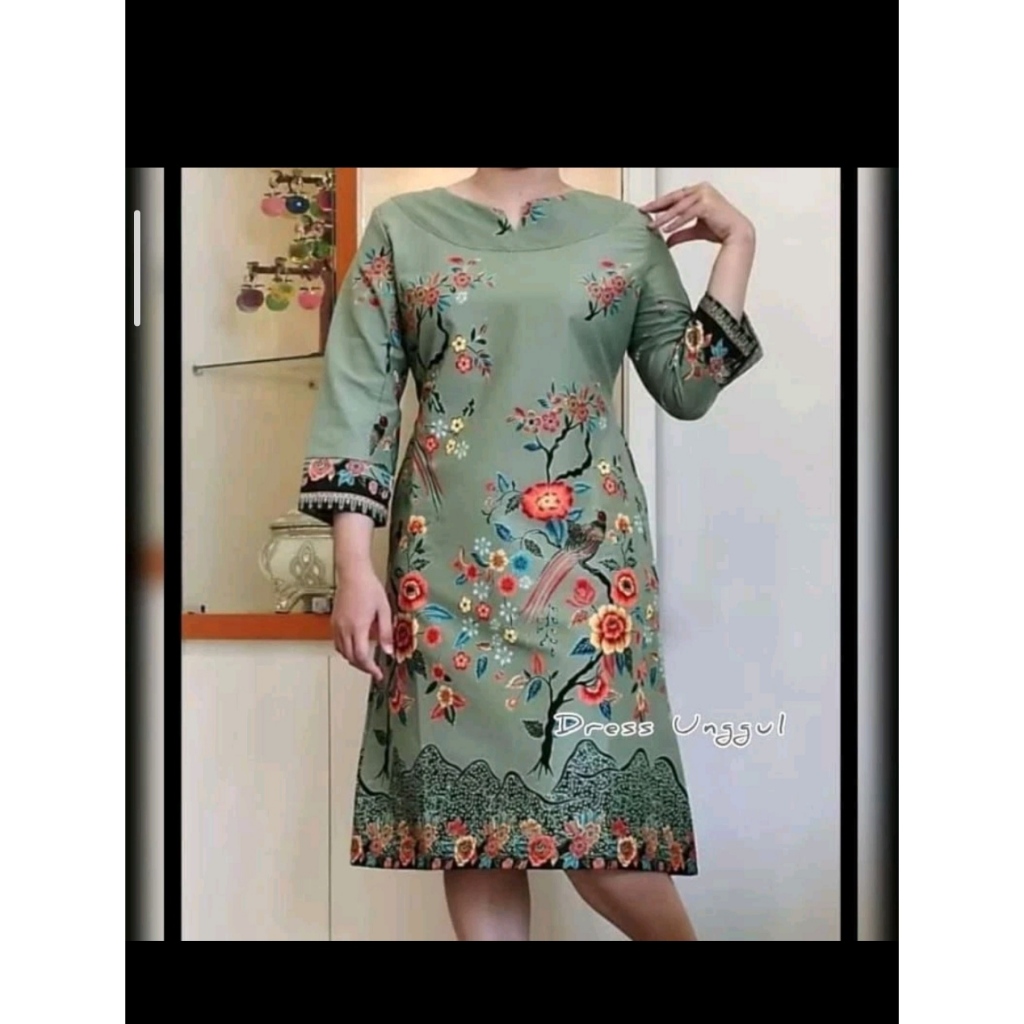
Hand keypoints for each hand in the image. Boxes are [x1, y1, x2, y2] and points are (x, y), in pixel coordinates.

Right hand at [331, 562, 392, 681]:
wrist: (353, 573)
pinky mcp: (334, 621)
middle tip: (374, 670)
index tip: (378, 674)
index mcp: (358, 627)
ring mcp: (337, 625)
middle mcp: (344, 629)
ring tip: (366, 661)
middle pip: (350, 657)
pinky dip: (346, 650)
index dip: (369, 668)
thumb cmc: (370, 589)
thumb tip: (388, 651)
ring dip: (353, 659)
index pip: (361, 656)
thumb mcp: (384, 610)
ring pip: (342, 651)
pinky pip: (338, 642)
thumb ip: (386, 632)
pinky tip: (356, 647)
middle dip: (362, 667)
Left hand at [641, 182, 754, 247]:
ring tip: (653, 226)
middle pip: (674, 198)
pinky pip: (687, 214)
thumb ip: (680, 232)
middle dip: (657, 206)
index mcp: (699, 191)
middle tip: (643, 211)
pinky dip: (676, 222)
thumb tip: (666, 240)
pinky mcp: (707, 204)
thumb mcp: (694, 230)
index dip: (660, 203)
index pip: (675, 197)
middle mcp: (702, 189)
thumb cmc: (720, 228)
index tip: (647, 210)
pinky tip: (667, 230)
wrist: (737, 233)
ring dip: (665, 218)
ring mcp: (705, 195)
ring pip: (679, 207)